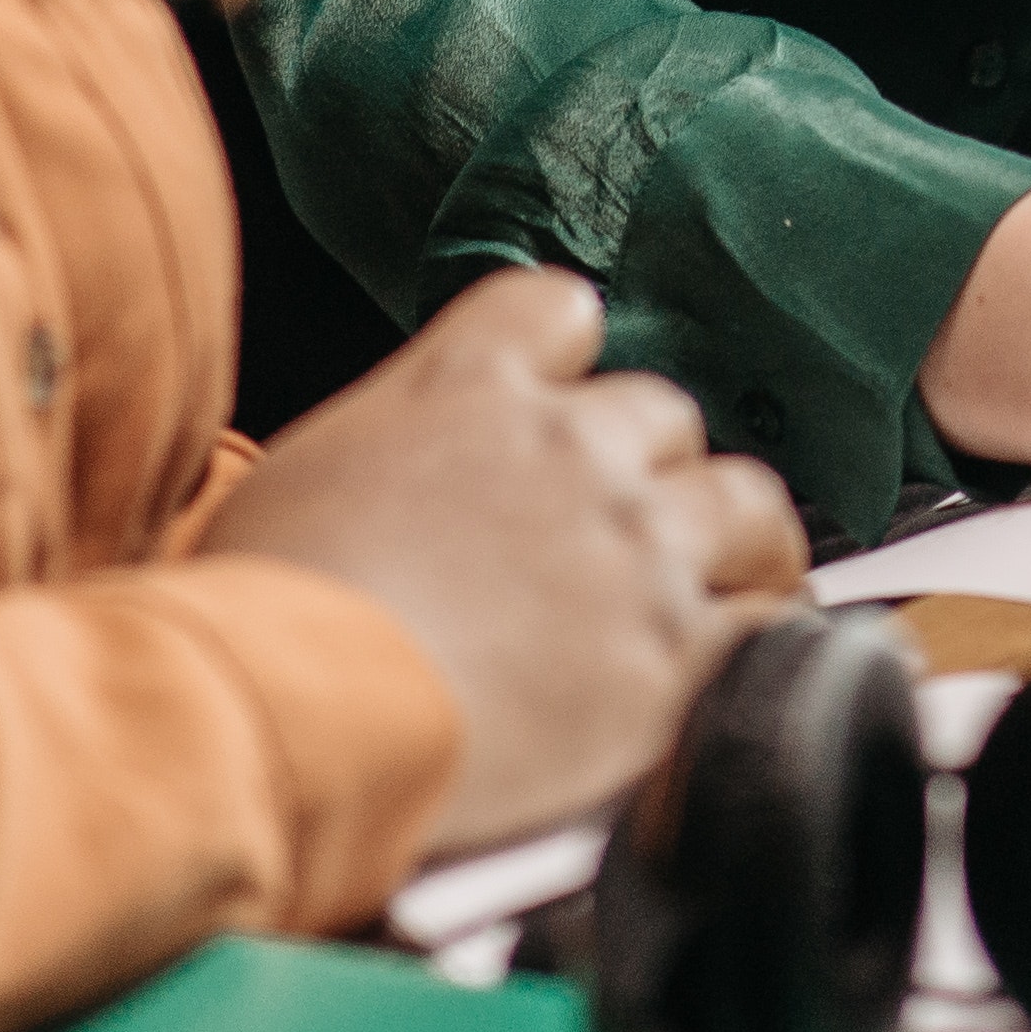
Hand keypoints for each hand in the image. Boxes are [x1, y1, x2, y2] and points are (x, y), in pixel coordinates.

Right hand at [201, 267, 807, 852]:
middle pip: (661, 415)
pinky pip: (769, 625)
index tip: (560, 398)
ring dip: (740, 541)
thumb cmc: (261, 621)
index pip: (557, 310)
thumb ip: (380, 453)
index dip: (565, 357)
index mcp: (467, 388)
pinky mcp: (674, 656)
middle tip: (634, 530)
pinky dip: (767, 639)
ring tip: (736, 583)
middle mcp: (570, 447)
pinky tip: (750, 665)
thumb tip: (388, 488)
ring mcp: (635, 547)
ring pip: (744, 503)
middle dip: (650, 469)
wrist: (297, 721)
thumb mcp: (294, 484)